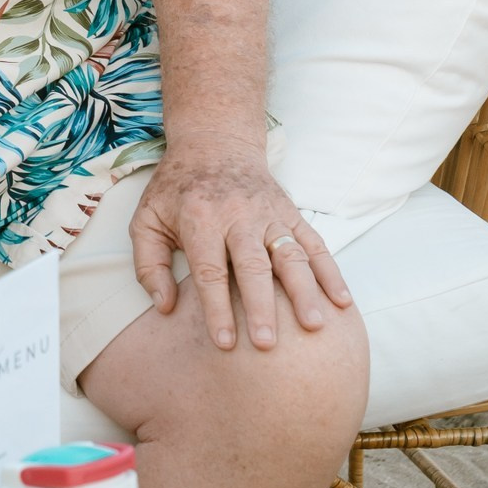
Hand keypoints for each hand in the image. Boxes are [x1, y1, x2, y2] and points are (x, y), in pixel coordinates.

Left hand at [129, 140, 352, 351]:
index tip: (225, 343)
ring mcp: (269, 215)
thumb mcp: (146, 219)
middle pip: (254, 267)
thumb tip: (165, 306)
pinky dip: (330, 273)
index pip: (210, 271)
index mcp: (200, 219)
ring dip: (304, 292)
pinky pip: (314, 245)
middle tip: (268, 344)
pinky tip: (341, 302)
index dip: (217, 308)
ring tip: (314, 326)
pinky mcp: (291, 214)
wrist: (215, 143)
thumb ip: (149, 264)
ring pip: (291, 256)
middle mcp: (238, 217)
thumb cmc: (177, 189)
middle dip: (261, 307)